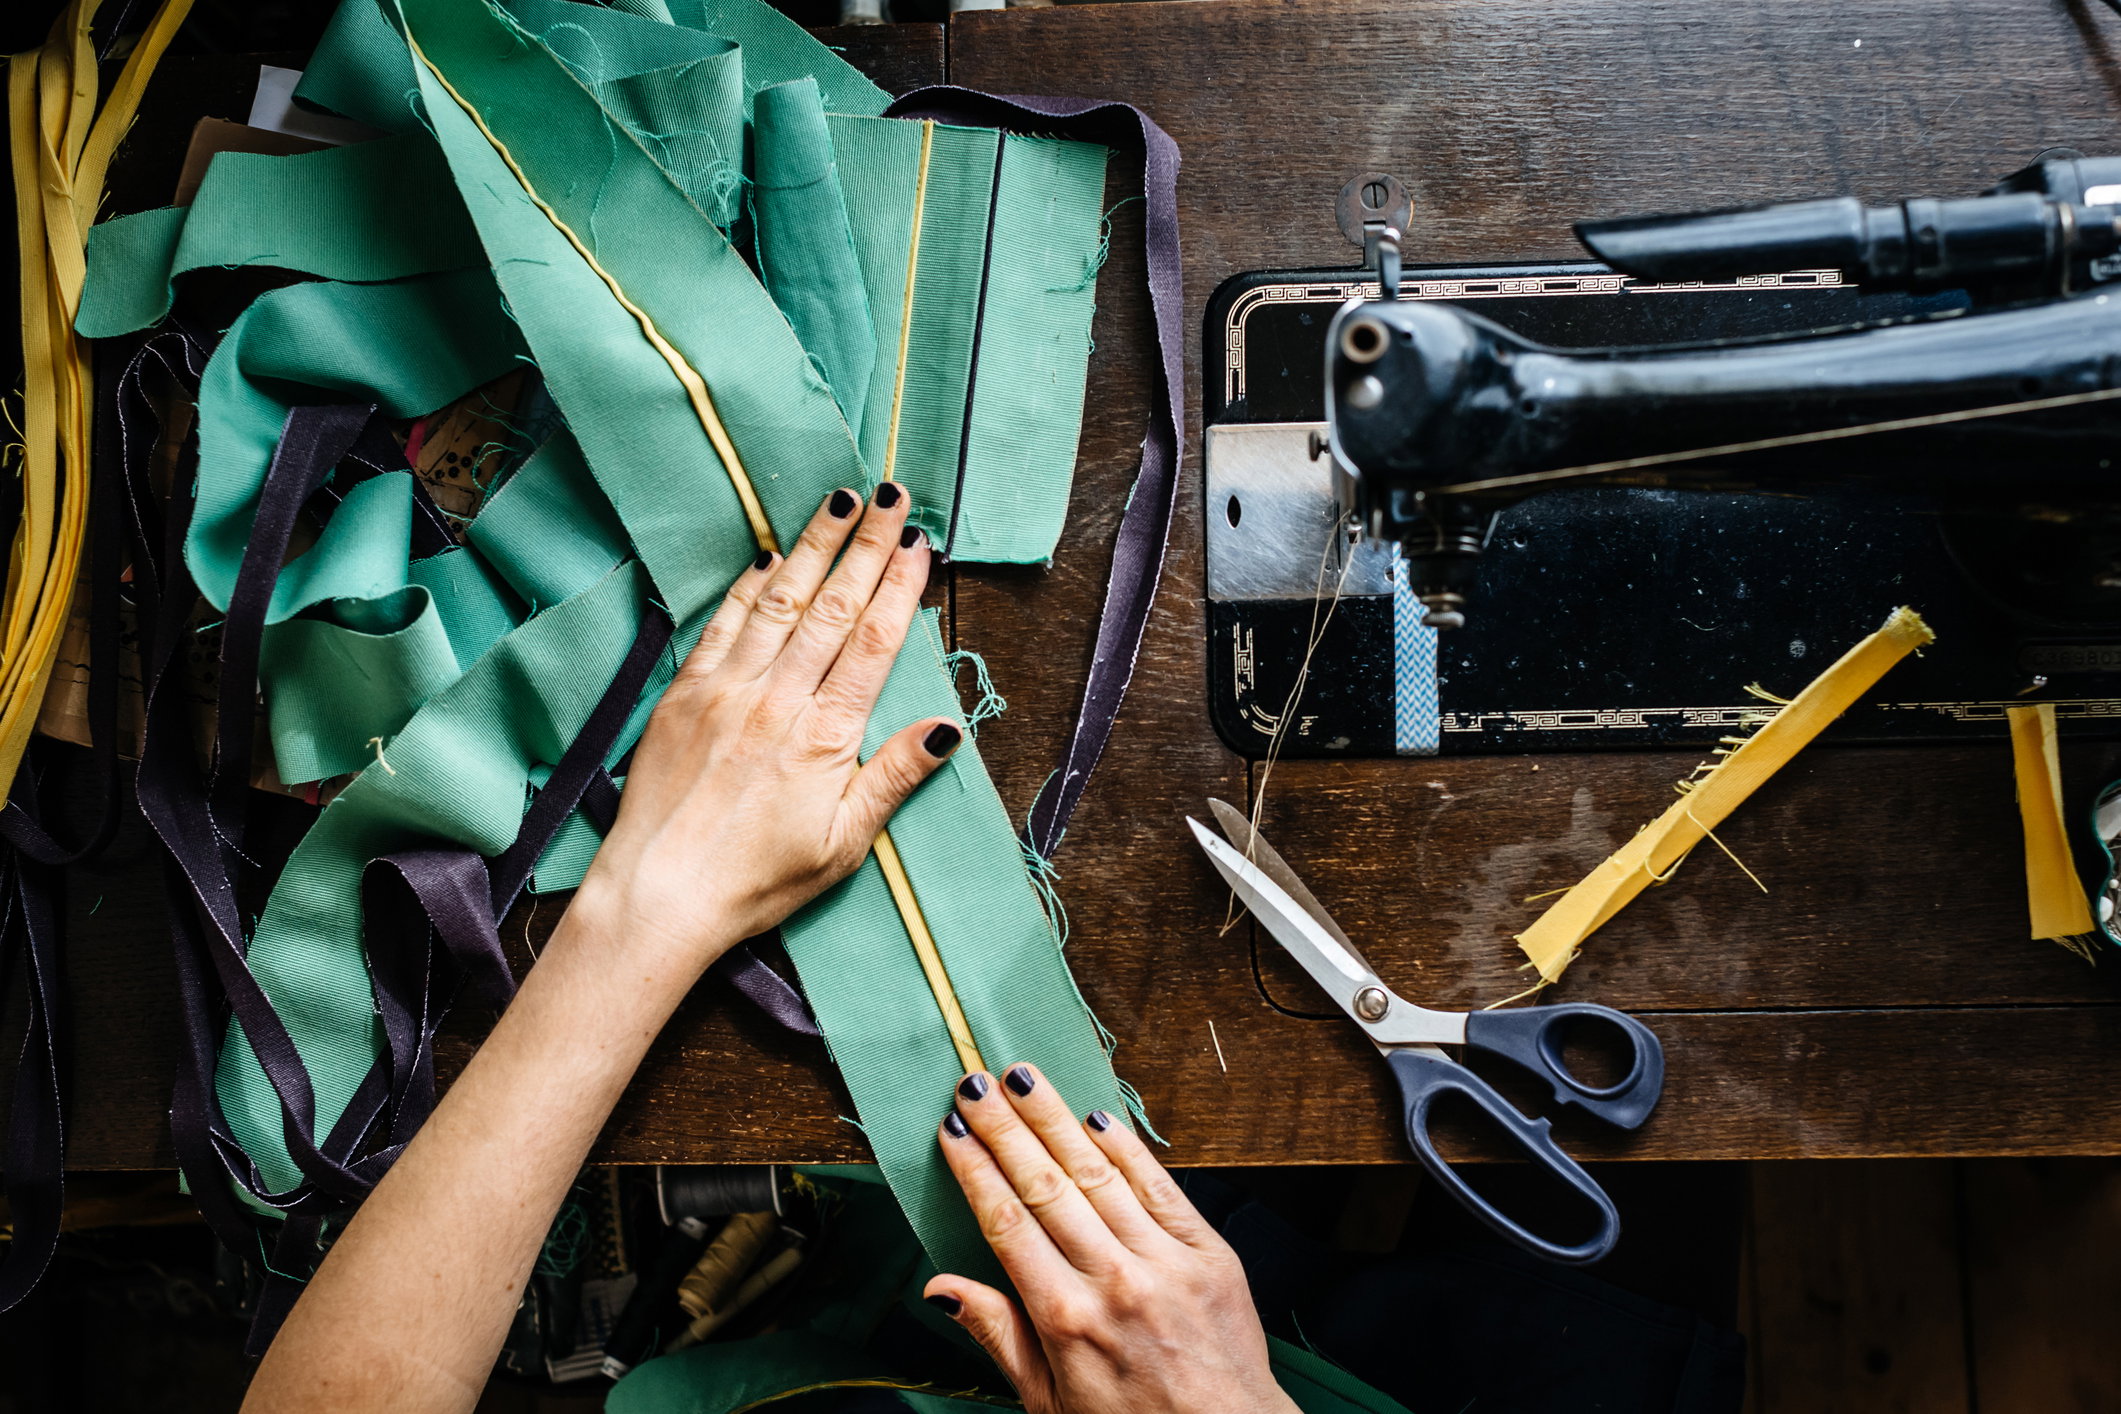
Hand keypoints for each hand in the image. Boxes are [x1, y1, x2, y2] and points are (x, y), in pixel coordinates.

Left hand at [577, 484, 957, 972]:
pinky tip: (769, 558)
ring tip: (840, 501)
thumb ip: (893, 778)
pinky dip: (749, 586)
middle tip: (892, 497)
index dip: (898, 587)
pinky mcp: (683, 695)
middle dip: (866, 545)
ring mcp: (725, 691)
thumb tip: (946, 728)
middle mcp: (776, 700)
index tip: (918, 543)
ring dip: (813, 546)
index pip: (872, 643)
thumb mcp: (842, 845)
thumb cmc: (755, 882)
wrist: (658, 895)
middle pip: (832, 606)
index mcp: (824, 737)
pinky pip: (723, 625)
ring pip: (779, 601)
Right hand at [925, 1065, 1299, 1413]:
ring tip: (1025, 1077)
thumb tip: (939, 1288)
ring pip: (1099, 1174)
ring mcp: (1166, 1262)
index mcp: (1066, 1319)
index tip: (952, 1130)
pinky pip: (1160, 1187)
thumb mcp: (1047, 1400)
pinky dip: (1127, 1148)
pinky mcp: (1209, 1253)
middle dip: (1005, 1128)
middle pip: (1046, 1186)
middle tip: (975, 1083)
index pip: (1007, 1223)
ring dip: (1056, 1119)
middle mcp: (1114, 1282)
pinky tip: (1096, 1115)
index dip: (975, 1170)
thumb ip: (997, 1333)